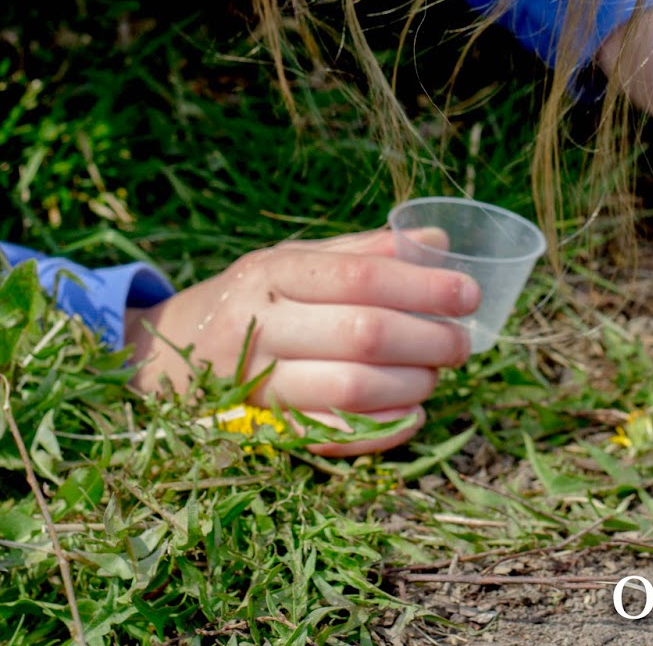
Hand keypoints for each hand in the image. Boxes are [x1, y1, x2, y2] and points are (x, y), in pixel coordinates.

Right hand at [124, 228, 478, 456]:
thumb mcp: (292, 261)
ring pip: (350, 390)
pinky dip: (381, 430)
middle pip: (361, 334)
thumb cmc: (247, 301)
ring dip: (410, 385)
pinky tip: (411, 415)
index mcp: (271, 273)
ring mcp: (253, 386)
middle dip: (427, 339)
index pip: (361, 278)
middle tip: (462, 343)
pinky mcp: (256, 434)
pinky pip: (330, 437)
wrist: (157, 361)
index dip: (423, 287)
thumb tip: (438, 242)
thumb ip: (363, 252)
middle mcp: (257, 326)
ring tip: (436, 375)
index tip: (469, 293)